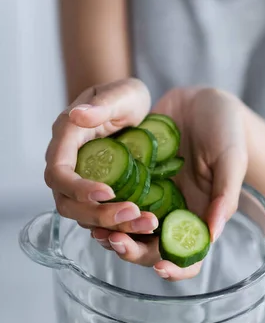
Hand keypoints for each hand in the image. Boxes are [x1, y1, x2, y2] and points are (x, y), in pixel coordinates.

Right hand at [45, 78, 155, 232]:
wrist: (134, 110)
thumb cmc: (127, 98)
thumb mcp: (124, 94)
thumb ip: (103, 104)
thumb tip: (77, 115)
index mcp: (66, 138)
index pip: (59, 173)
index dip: (78, 188)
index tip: (109, 192)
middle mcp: (68, 165)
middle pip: (68, 204)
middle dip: (98, 214)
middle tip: (133, 214)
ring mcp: (81, 184)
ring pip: (85, 218)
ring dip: (114, 226)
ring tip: (147, 223)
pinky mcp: (96, 197)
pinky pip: (102, 220)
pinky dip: (122, 228)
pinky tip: (147, 227)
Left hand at [45, 82, 247, 280]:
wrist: (202, 101)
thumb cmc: (226, 131)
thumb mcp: (230, 160)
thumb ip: (224, 196)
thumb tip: (213, 234)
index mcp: (197, 218)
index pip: (188, 259)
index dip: (175, 270)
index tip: (160, 267)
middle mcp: (171, 215)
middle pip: (149, 251)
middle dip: (131, 251)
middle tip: (116, 239)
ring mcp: (150, 200)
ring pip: (126, 230)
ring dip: (112, 234)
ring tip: (97, 226)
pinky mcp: (132, 181)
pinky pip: (114, 200)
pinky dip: (102, 205)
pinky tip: (92, 200)